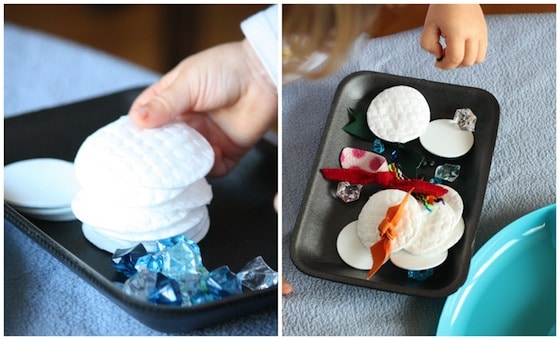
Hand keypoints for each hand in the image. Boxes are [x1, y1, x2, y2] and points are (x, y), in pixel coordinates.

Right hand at [128, 40, 277, 176]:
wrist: (263, 75)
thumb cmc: (226, 68)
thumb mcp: (188, 82)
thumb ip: (164, 104)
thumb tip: (137, 120)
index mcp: (173, 101)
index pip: (148, 120)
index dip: (137, 132)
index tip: (127, 145)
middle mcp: (188, 122)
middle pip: (166, 145)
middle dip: (158, 155)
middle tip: (149, 162)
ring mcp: (207, 137)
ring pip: (188, 160)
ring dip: (183, 164)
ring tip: (177, 165)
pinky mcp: (228, 150)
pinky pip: (214, 168)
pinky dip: (209, 169)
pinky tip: (207, 161)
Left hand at [420, 4, 487, 69]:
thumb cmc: (443, 6)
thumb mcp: (428, 26)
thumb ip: (428, 45)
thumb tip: (438, 56)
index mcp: (458, 32)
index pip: (455, 59)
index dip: (445, 66)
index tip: (438, 63)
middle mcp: (473, 34)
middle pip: (467, 62)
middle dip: (454, 64)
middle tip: (444, 56)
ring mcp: (481, 32)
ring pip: (478, 59)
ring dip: (465, 61)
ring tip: (454, 52)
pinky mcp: (484, 31)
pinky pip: (482, 51)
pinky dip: (472, 55)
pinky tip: (462, 48)